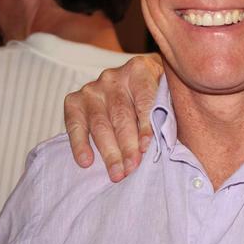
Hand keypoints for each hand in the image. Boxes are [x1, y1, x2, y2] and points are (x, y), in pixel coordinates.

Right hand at [64, 54, 164, 181]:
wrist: (132, 80)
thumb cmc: (156, 91)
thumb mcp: (167, 94)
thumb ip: (167, 112)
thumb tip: (168, 143)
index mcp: (140, 70)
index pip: (144, 100)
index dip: (146, 125)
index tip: (147, 147)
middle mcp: (113, 77)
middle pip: (121, 116)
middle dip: (127, 145)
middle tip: (132, 168)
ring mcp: (92, 89)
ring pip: (100, 124)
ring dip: (109, 152)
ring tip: (117, 173)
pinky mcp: (74, 101)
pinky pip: (75, 125)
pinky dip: (80, 144)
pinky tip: (87, 162)